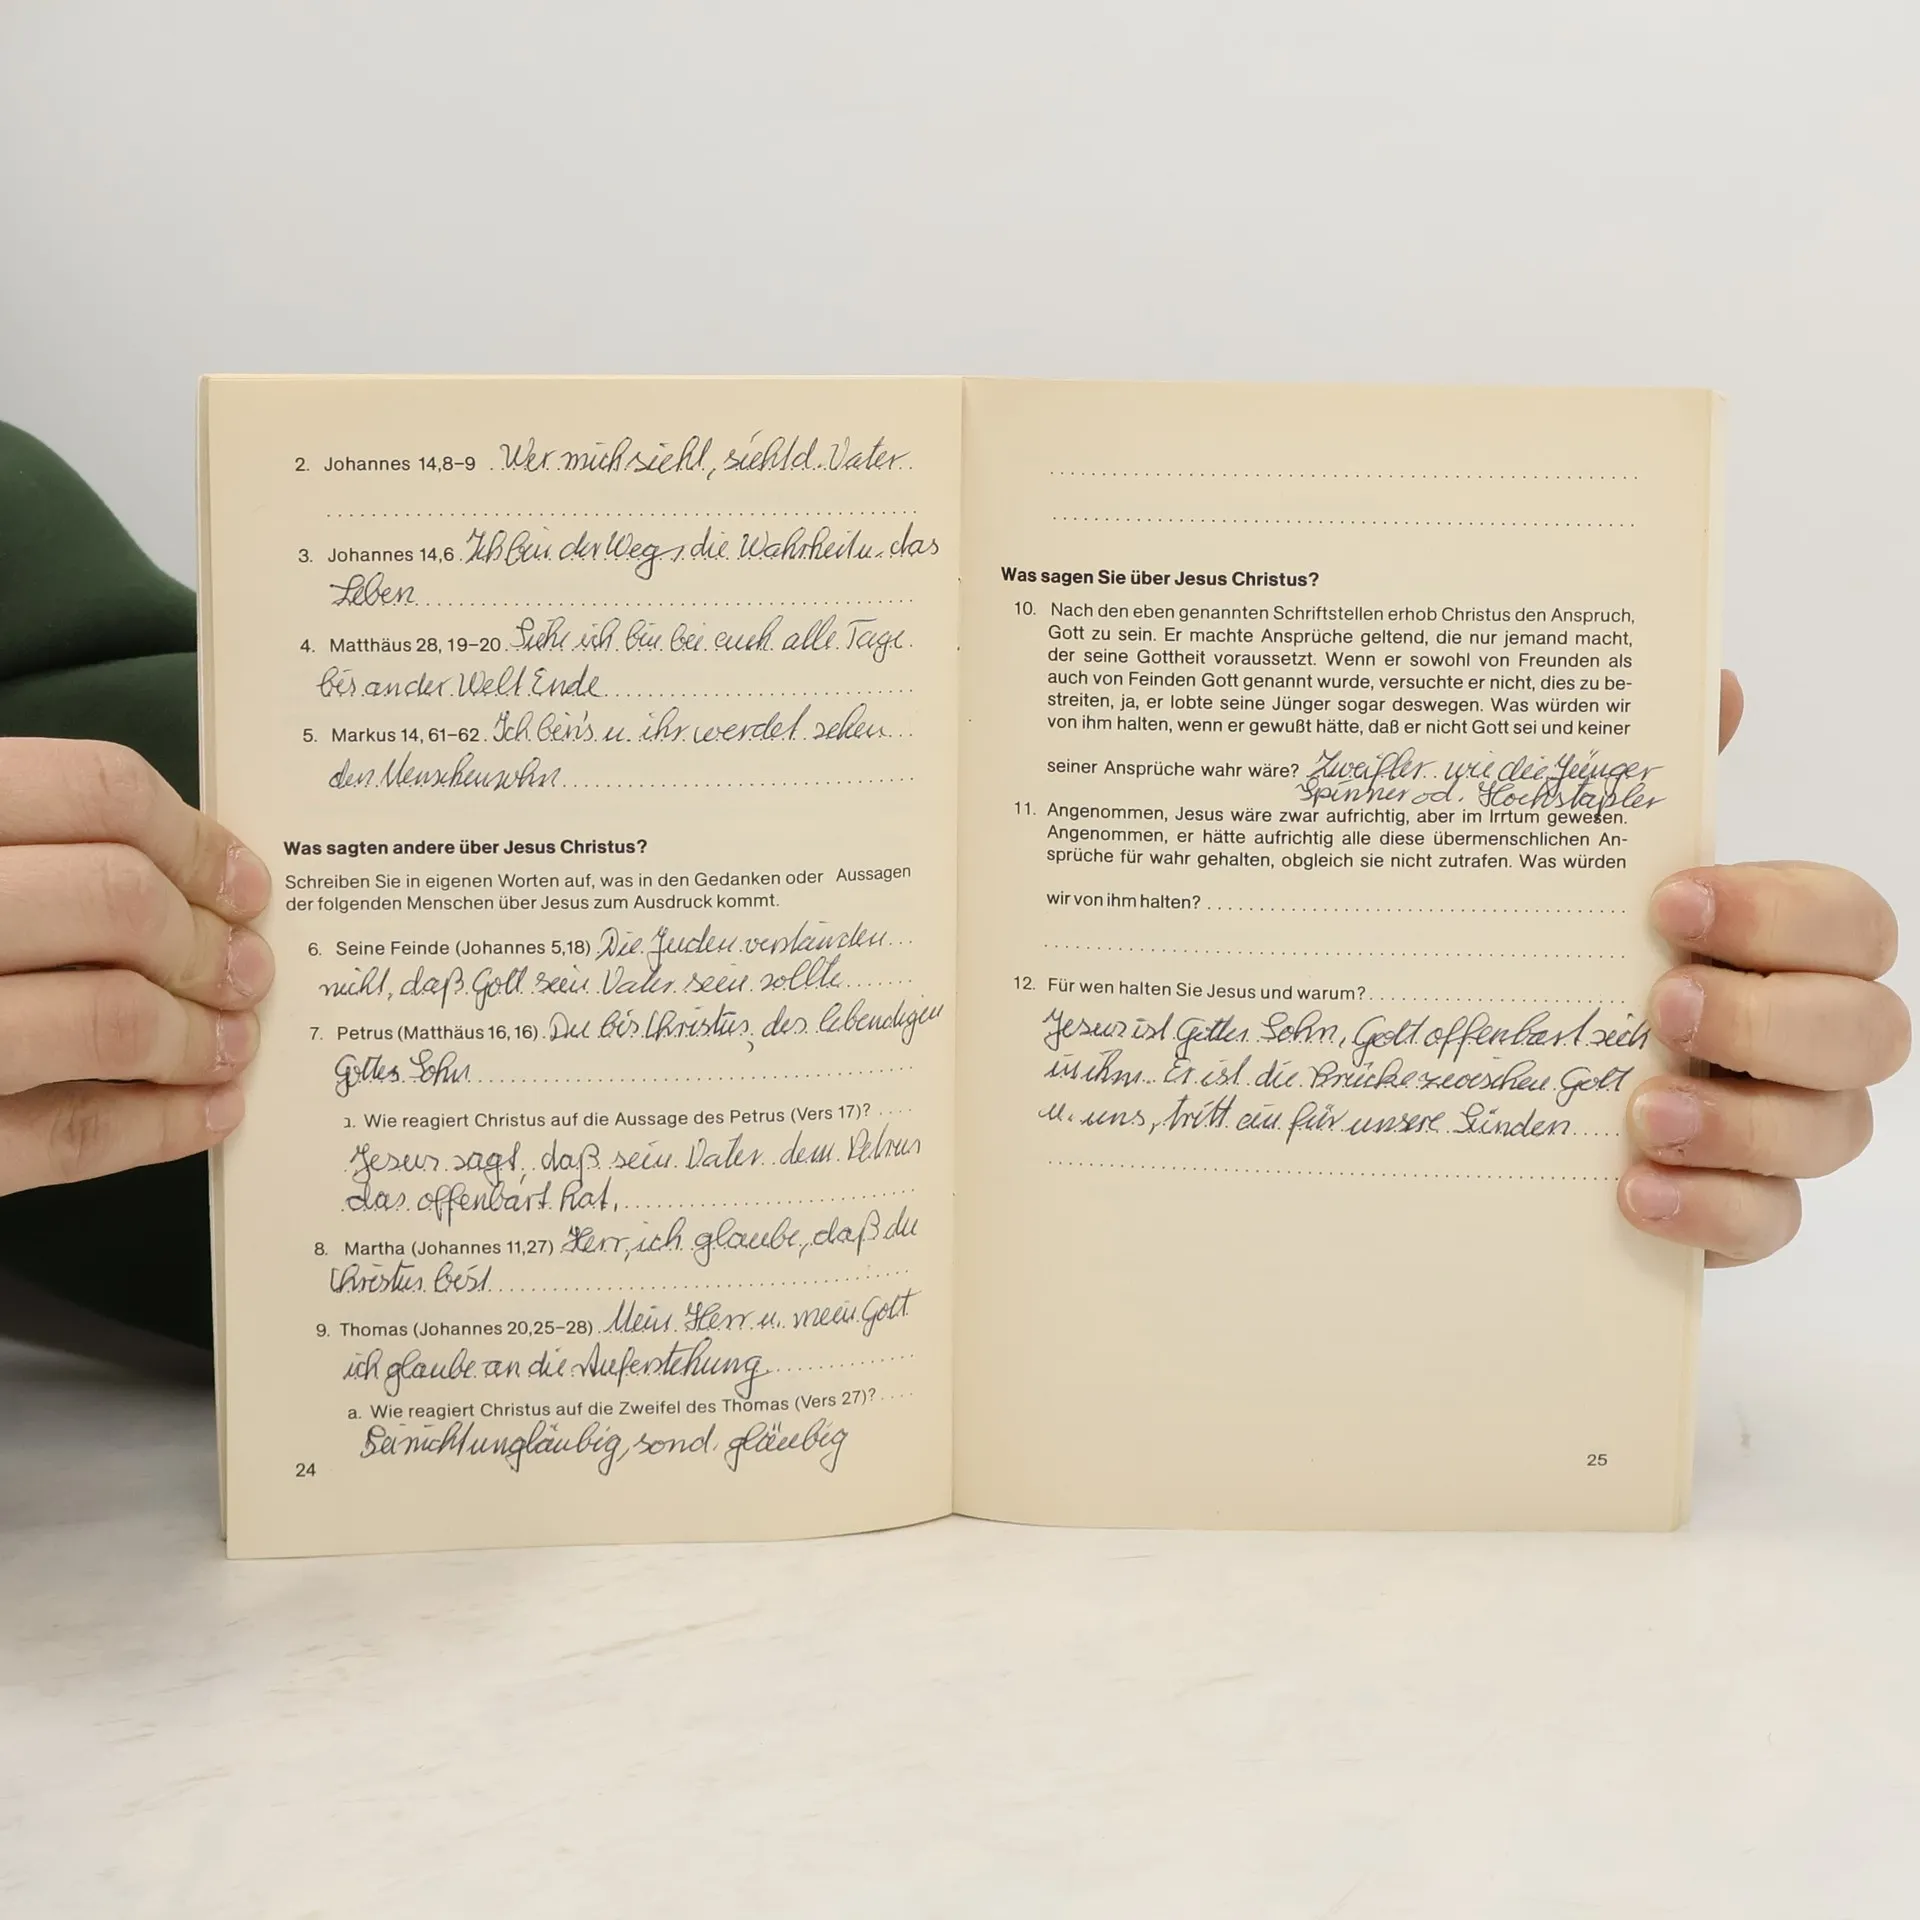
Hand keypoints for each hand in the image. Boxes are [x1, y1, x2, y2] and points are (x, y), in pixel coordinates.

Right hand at [0, 738, 273, 1196]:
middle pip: (116, 901)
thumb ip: (23, 843)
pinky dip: (159, 1127)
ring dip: (197, 1036)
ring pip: (107, 1019)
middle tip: (249, 970)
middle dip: (207, 942)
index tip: (246, 884)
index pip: (94, 791)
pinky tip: (205, 1113)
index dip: (196, 838)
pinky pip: (65, 1135)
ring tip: (230, 1042)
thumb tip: (188, 869)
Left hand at [1618, 673, 1909, 1263]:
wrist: (1504, 1087)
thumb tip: (1713, 679)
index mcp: (1787, 947)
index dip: (1779, 911)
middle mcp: (1809, 1037)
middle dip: (1771, 1016)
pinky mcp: (1740, 1209)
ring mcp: (1784, 1129)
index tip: (1667, 902)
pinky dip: (1712, 1211)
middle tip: (1662, 1004)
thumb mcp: (1595, 877)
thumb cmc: (1585, 964)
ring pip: (1833, 1133)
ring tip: (1640, 1111)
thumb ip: (1654, 790)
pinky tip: (1633, 1191)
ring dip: (1742, 1121)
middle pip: (1868, 1029)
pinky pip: (1770, 1222)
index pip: (1850, 920)